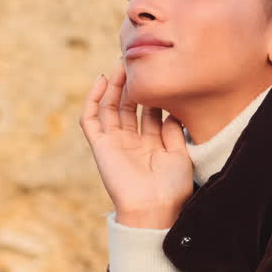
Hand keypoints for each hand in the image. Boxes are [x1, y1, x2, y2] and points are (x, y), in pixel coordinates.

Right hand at [80, 61, 192, 226]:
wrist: (154, 208)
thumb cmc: (172, 187)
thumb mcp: (180, 154)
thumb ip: (175, 130)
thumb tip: (173, 107)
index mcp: (153, 144)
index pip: (151, 112)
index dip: (155, 93)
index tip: (162, 73)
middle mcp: (133, 141)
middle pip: (130, 106)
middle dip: (134, 85)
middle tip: (139, 62)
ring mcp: (115, 143)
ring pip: (110, 107)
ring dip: (115, 86)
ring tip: (122, 65)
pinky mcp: (100, 146)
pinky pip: (90, 119)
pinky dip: (93, 99)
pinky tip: (102, 80)